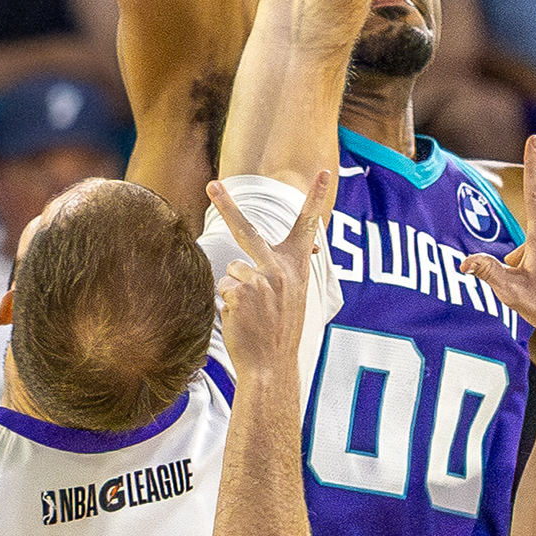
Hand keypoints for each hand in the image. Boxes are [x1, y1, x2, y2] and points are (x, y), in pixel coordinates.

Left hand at [207, 172, 329, 384]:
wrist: (271, 365)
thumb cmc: (281, 329)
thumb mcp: (296, 294)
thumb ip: (293, 267)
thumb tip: (313, 246)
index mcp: (297, 266)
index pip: (309, 225)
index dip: (317, 197)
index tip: (324, 171)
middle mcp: (280, 268)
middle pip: (247, 229)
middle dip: (226, 204)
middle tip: (211, 184)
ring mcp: (260, 279)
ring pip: (231, 270)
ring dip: (235, 289)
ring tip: (251, 312)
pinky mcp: (240, 292)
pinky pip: (223, 288)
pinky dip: (227, 303)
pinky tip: (242, 319)